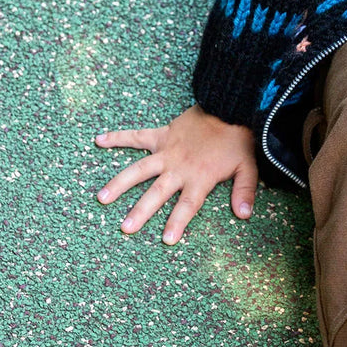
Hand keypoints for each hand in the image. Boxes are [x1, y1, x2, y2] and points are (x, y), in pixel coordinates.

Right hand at [94, 104, 257, 244]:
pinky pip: (137, 136)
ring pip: (139, 169)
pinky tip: (99, 140)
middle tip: (126, 228)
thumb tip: (245, 215)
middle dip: (141, 211)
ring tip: (103, 197)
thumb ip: (244, 191)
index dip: (177, 222)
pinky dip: (118, 137)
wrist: (229, 106)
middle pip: (157, 192)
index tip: (166, 240)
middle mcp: (179, 167)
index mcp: (200, 177)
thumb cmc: (238, 139)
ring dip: (120, 183)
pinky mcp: (162, 134)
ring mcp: (167, 150)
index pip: (187, 205)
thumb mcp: (247, 166)